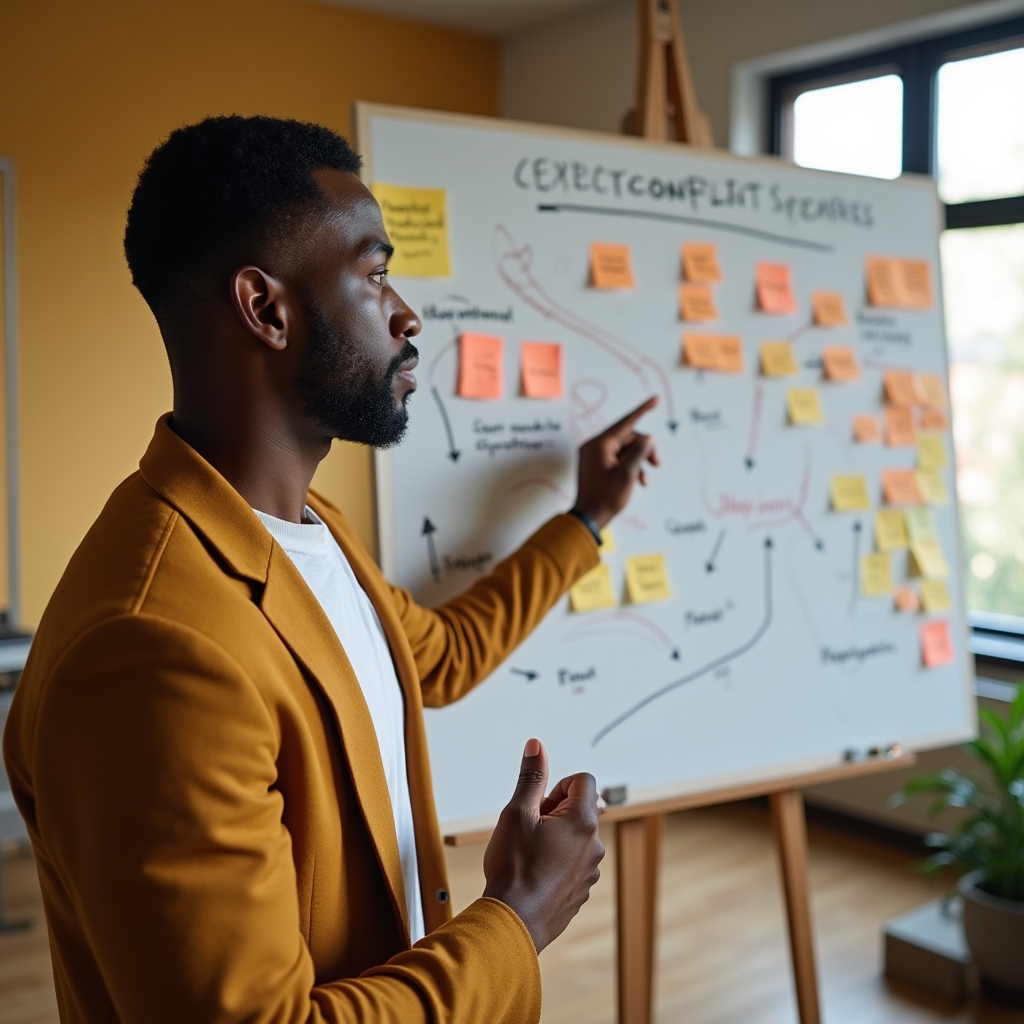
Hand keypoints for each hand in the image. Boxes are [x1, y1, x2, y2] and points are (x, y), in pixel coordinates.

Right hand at [482, 739, 604, 952]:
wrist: (512, 923)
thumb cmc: (514, 868)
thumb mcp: (517, 812)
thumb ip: (531, 776)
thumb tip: (537, 746)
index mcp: (584, 821)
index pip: (582, 780)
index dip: (556, 787)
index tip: (537, 806)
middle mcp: (594, 845)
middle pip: (580, 808)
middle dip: (554, 811)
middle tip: (529, 829)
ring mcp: (590, 871)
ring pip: (576, 837)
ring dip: (556, 836)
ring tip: (529, 853)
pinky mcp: (581, 890)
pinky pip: (573, 862)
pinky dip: (556, 861)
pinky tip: (533, 873)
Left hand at [573, 397, 659, 528]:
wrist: (589, 518)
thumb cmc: (606, 497)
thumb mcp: (628, 474)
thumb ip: (639, 453)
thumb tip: (648, 438)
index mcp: (599, 444)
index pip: (625, 422)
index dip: (642, 410)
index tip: (656, 399)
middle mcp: (595, 446)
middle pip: (627, 438)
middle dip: (644, 449)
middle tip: (657, 463)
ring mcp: (595, 456)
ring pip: (625, 450)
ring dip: (639, 461)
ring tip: (647, 478)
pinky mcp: (597, 465)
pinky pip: (618, 459)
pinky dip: (630, 467)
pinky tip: (640, 481)